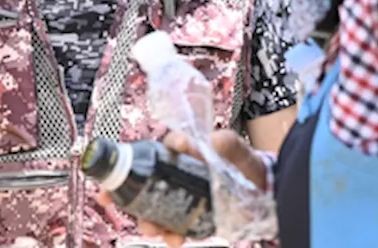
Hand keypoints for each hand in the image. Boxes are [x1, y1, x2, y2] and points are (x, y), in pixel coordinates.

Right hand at [96, 130, 269, 247]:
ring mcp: (182, 195)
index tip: (153, 155)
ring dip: (146, 218)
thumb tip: (215, 139)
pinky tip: (174, 239)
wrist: (264, 196)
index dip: (150, 151)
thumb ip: (231, 146)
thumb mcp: (241, 155)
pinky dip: (169, 234)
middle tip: (113, 199)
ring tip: (152, 229)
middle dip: (128, 191)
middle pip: (146, 179)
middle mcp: (180, 173)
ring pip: (153, 206)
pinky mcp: (189, 215)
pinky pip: (171, 225)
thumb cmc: (249, 170)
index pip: (166, 147)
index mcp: (189, 153)